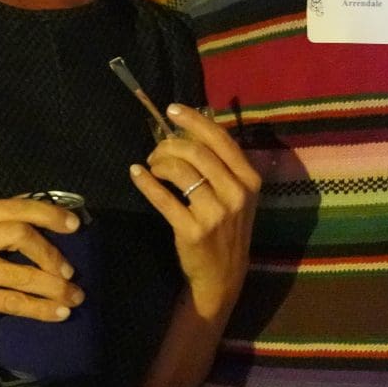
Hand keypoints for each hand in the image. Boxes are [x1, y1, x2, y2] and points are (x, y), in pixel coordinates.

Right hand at [0, 197, 86, 332]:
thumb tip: (47, 222)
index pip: (16, 207)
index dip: (50, 214)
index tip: (74, 225)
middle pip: (21, 235)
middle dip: (52, 253)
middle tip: (69, 271)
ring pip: (22, 275)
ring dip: (54, 287)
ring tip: (74, 296)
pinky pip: (14, 302)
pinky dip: (41, 308)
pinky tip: (58, 313)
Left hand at [131, 106, 260, 319]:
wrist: (224, 276)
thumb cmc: (228, 230)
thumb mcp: (237, 196)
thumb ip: (222, 166)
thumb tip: (190, 130)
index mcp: (250, 180)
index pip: (221, 140)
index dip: (194, 121)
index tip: (172, 110)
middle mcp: (236, 194)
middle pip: (197, 153)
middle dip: (170, 145)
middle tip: (156, 150)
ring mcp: (216, 213)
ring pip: (181, 172)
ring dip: (159, 163)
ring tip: (151, 166)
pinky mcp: (193, 230)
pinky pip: (164, 198)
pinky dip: (146, 183)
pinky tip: (137, 175)